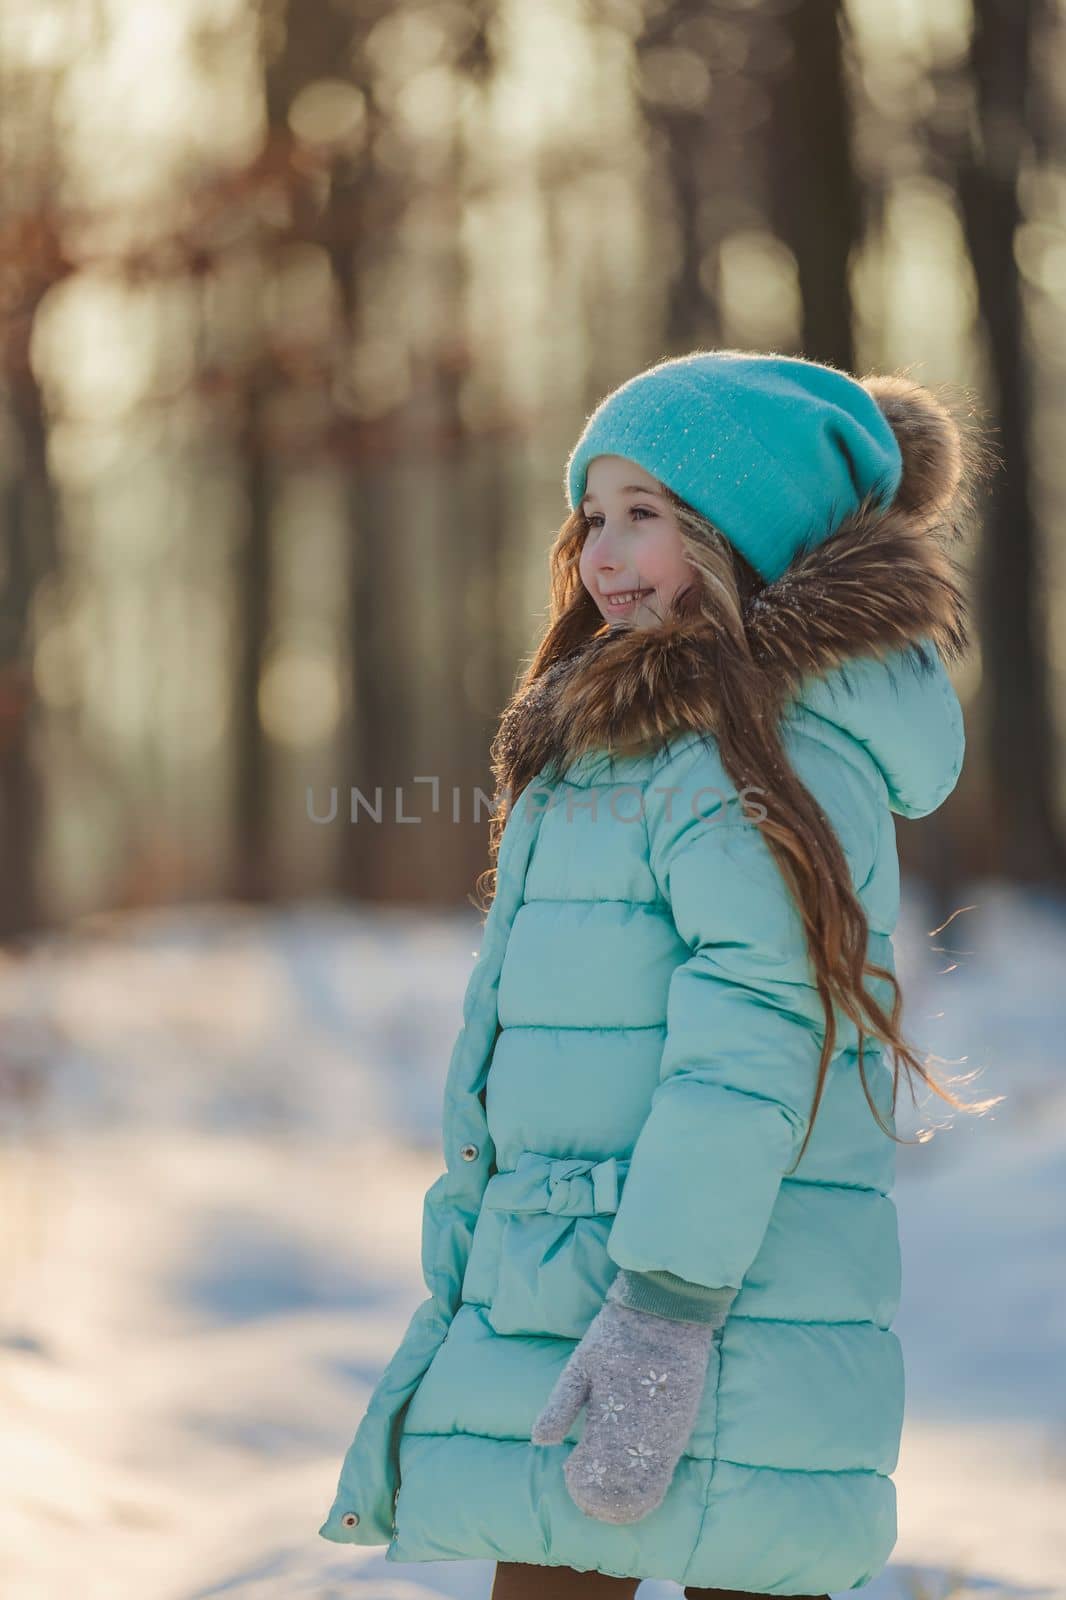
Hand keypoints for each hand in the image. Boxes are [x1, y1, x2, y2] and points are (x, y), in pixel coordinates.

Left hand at [530, 1283, 718, 1523]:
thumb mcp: (580, 1366)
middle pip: (622, 1487)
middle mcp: (641, 1436)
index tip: (570, 1475)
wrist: (665, 1311)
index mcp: (610, 1422)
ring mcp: (666, 1434)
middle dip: (603, 1493)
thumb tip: (540, 1441)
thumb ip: (561, 1406)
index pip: (596, 1476)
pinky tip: (636, 1473)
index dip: (582, 1487)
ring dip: (627, 1489)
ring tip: (610, 1485)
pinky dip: (649, 1477)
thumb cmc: (616, 1335)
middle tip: (587, 1487)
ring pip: (647, 1483)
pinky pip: (666, 1466)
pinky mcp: (683, 1424)